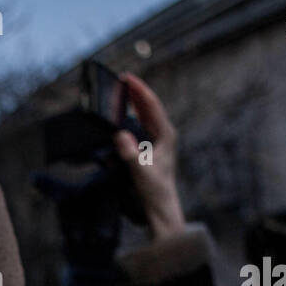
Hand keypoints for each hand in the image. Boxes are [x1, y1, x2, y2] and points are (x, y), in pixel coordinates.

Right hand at [114, 73, 185, 239]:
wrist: (161, 207)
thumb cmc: (154, 190)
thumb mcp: (140, 171)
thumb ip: (130, 152)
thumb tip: (119, 135)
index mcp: (166, 135)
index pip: (152, 106)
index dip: (139, 91)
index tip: (127, 79)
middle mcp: (165, 135)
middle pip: (150, 107)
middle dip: (136, 92)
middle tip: (122, 79)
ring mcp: (160, 141)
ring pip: (147, 114)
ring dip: (135, 103)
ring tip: (123, 91)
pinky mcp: (154, 148)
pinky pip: (144, 125)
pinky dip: (134, 116)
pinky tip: (126, 114)